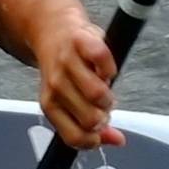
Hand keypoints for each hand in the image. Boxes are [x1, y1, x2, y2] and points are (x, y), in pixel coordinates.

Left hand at [24, 0, 120, 149]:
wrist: (50, 28)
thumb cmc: (64, 68)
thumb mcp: (70, 99)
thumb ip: (91, 124)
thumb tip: (117, 140)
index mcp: (50, 103)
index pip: (74, 137)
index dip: (94, 139)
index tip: (101, 128)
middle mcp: (55, 85)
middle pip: (90, 119)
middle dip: (104, 116)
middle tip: (103, 105)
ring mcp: (67, 63)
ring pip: (97, 95)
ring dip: (108, 95)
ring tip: (105, 87)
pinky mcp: (81, 41)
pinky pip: (103, 61)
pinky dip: (110, 68)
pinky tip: (105, 68)